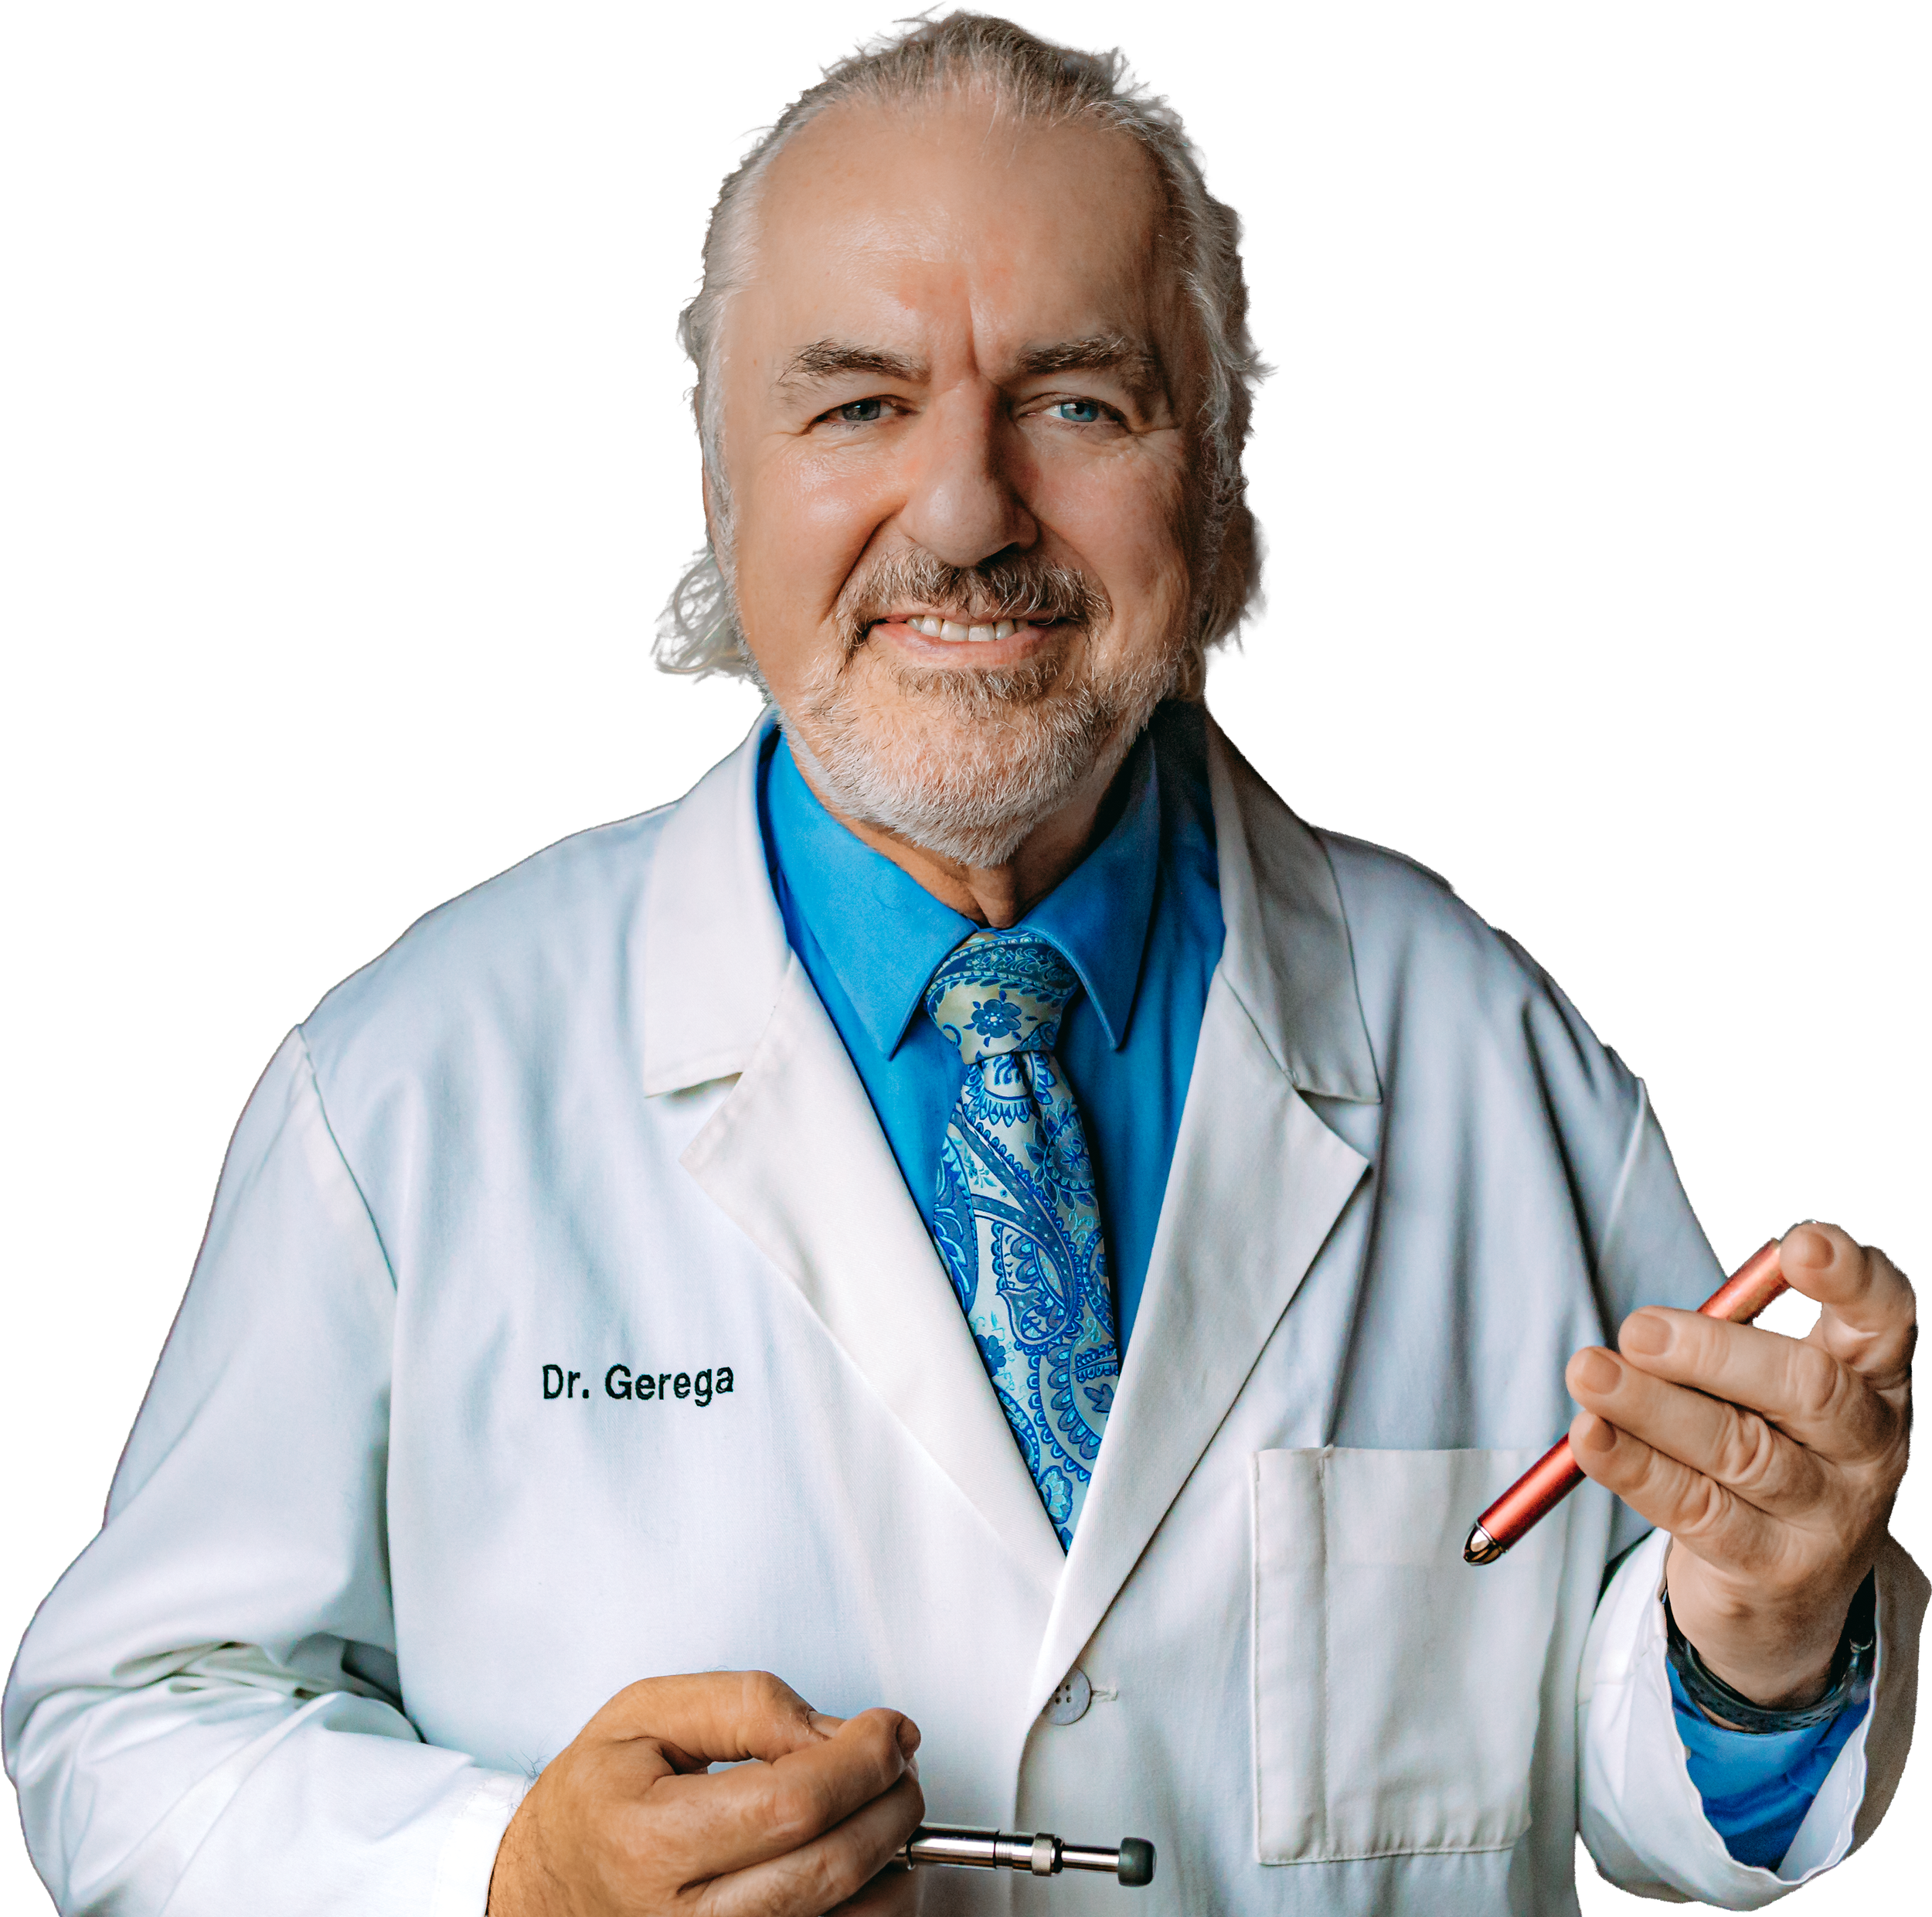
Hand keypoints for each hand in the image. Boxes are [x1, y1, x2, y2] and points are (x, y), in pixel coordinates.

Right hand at [488, 1670, 923, 1916]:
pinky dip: (870, 1905)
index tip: (890, 1728)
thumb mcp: (646, 1714)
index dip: (862, 1759)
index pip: (793, 1804)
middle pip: (831, 1867)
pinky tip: (860, 1861)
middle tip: (898, 1761)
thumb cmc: (594, 1803)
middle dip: (891, 1801)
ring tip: (880, 1807)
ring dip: (893, 1858)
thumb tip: (833, 1733)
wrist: (542, 1891)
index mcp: (652, 1842)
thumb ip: (745, 1705)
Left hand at [1565, 1223, 1913, 1707]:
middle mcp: (1867, 1443)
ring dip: (1653, 1407)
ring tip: (1589, 1372)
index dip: (1849, 1276)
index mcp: (1872, 1375)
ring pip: (1741, 1451)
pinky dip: (1634, 1466)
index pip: (1884, 1313)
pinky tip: (1590, 1434)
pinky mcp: (1774, 1567)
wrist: (1787, 1590)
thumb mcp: (1766, 1388)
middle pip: (1808, 1388)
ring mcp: (1828, 1513)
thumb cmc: (1767, 1444)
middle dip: (1717, 1352)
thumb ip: (1729, 1344)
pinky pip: (1696, 1509)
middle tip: (1638, 1329)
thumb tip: (1646, 1330)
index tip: (1798, 1244)